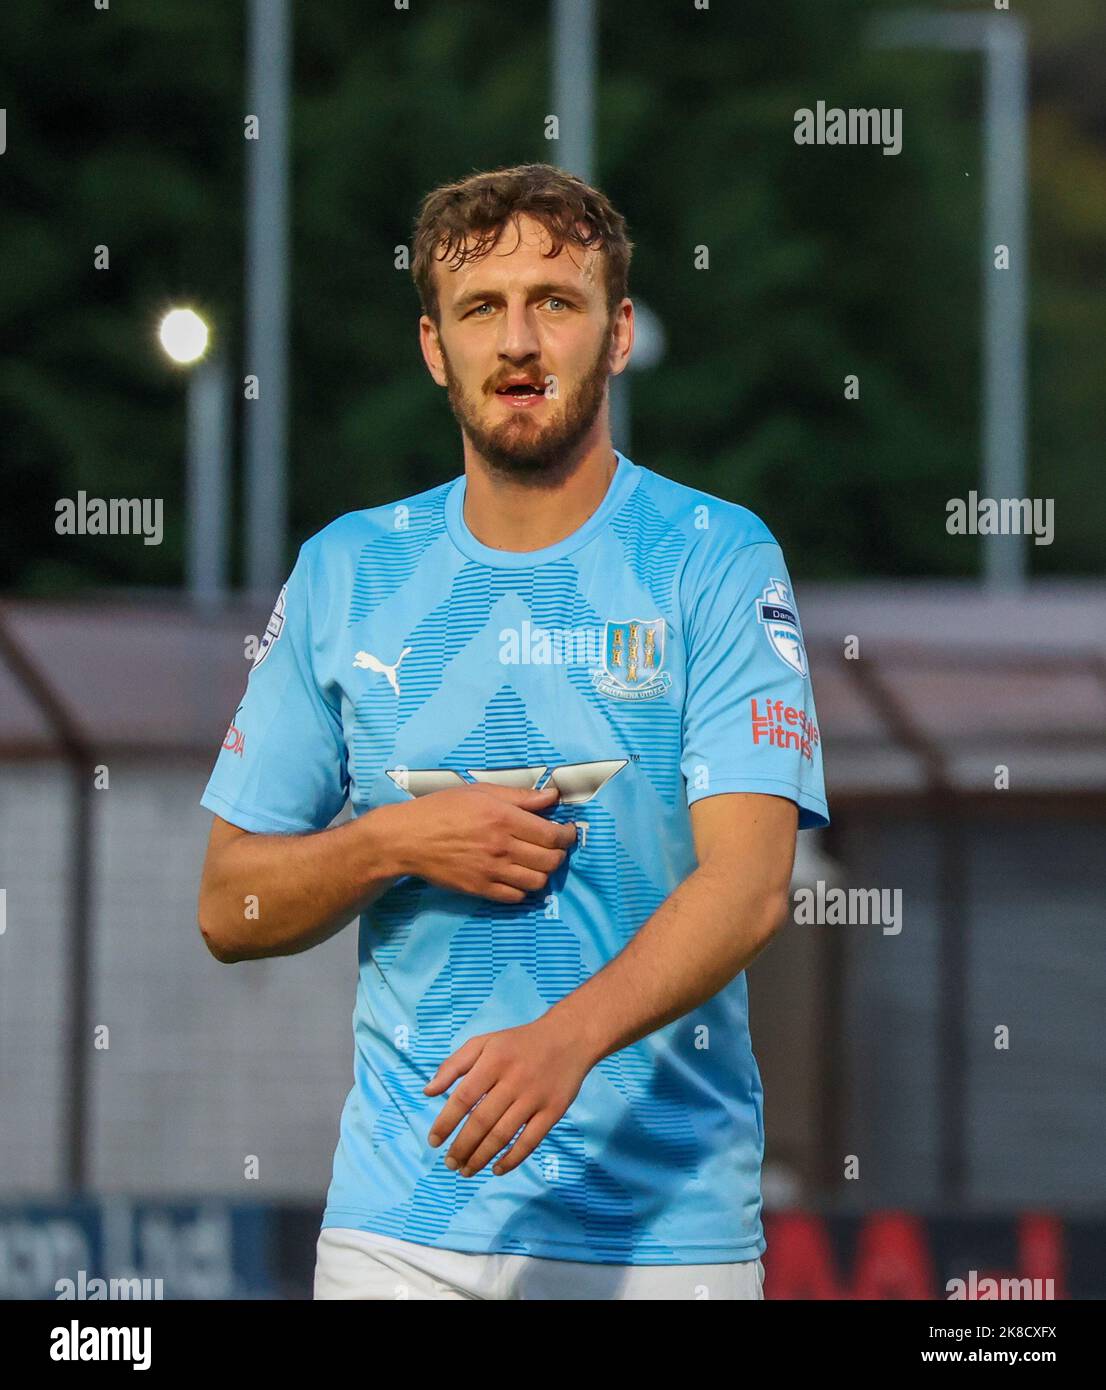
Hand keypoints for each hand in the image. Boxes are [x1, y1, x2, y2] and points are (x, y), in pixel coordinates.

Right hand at [397, 782, 577, 902]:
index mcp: (503, 818)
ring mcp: (491, 871)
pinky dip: (524, 889)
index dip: (567, 835)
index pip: (552, 835)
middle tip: (554, 846)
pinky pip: (516, 897)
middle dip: (559, 854)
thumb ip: (519, 796)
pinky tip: (518, 876)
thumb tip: (553, 795)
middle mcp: (501, 846)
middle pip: (550, 860)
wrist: (408, 839)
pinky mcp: (480, 889)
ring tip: (536, 862)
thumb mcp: (480, 792)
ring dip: (543, 872)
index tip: (567, 831)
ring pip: (537, 881)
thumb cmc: (442, 808)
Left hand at [423, 1015, 595, 1177]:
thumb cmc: (518, 1043)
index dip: (446, 1122)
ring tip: (466, 1171)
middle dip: (461, 1147)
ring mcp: (535, 1096)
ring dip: (481, 1157)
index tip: (433, 1141)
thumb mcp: (484, 1043)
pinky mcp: (554, 1110)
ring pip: (503, 1135)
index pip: (463, 1098)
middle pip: (482, 1121)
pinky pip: (530, 1141)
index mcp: (493, 1060)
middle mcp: (514, 1079)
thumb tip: (427, 1092)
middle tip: (449, 1164)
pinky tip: (496, 1169)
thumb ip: (453, 1065)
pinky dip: (512, 1159)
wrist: (568, 1037)